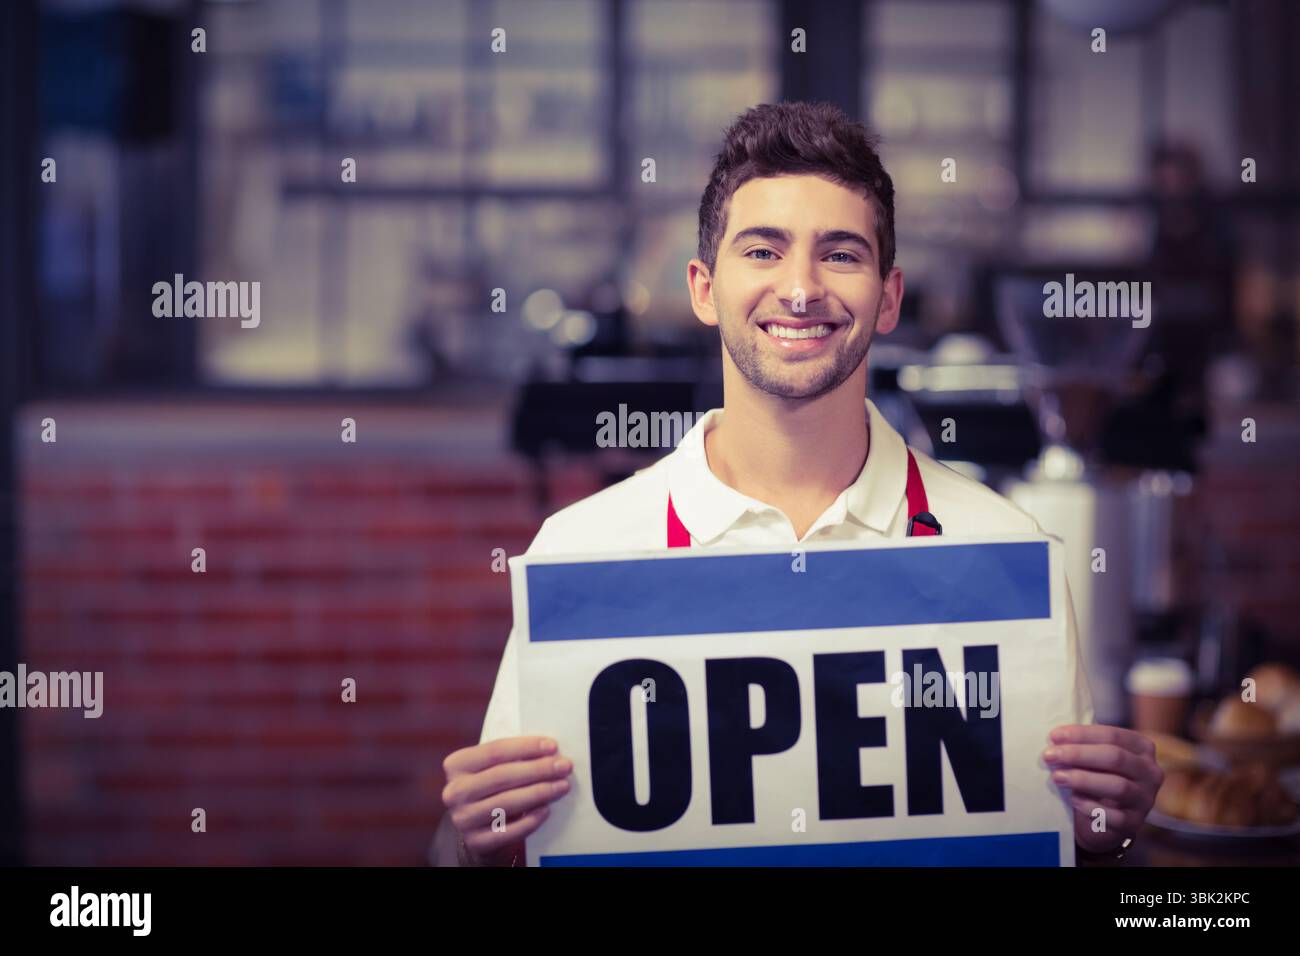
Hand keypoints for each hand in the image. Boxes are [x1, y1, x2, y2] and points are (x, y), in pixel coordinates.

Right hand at [441, 735, 573, 865]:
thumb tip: (549, 751)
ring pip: (507, 802)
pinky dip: (531, 820)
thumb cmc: (493, 789)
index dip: (526, 747)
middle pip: (502, 775)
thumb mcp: (492, 769)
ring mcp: (463, 819)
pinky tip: (546, 810)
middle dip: (538, 769)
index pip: (495, 751)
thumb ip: (512, 757)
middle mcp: (455, 791)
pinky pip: (509, 831)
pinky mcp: (476, 842)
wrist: (479, 829)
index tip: (553, 746)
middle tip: (564, 766)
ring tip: (562, 786)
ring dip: (539, 792)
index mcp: (457, 765)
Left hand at [1042, 724, 1163, 854]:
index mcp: (1141, 748)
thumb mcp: (1093, 759)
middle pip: (1115, 758)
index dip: (1082, 734)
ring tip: (1057, 777)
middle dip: (1079, 754)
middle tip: (1050, 756)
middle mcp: (1150, 772)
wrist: (1102, 819)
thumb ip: (1082, 747)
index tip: (1054, 736)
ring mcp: (1145, 799)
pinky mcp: (1135, 822)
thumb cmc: (1096, 778)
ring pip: (1118, 786)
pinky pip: (1115, 815)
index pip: (1113, 736)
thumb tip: (1056, 740)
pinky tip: (1074, 800)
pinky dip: (1091, 806)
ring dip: (1083, 780)